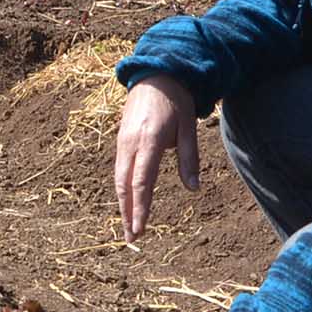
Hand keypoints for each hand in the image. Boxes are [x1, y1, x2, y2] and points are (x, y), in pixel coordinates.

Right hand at [112, 72, 200, 240]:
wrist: (155, 74)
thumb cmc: (176, 100)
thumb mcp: (188, 127)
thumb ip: (189, 158)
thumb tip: (193, 189)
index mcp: (148, 140)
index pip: (141, 182)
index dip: (140, 207)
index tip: (140, 228)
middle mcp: (130, 143)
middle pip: (124, 186)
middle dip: (127, 213)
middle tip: (131, 237)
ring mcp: (122, 141)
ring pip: (118, 179)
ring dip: (122, 204)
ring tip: (129, 225)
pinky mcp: (121, 139)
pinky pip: (119, 169)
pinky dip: (122, 190)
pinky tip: (128, 202)